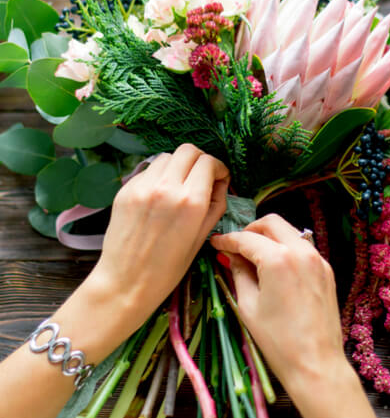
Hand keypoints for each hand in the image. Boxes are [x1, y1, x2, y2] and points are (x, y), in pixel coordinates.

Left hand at [91, 144, 228, 336]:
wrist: (125, 283)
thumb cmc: (168, 268)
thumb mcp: (202, 238)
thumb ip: (216, 204)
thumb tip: (221, 183)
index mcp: (190, 202)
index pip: (208, 162)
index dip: (218, 168)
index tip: (219, 178)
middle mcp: (167, 187)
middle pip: (188, 150)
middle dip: (200, 160)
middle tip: (201, 177)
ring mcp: (143, 186)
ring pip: (167, 156)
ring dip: (178, 166)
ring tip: (178, 186)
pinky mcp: (126, 190)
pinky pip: (148, 171)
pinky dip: (159, 176)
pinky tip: (159, 196)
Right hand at [210, 215, 374, 417]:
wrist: (317, 364)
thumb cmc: (278, 340)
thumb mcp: (248, 305)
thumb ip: (238, 272)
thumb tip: (231, 256)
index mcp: (278, 259)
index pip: (246, 239)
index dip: (227, 239)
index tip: (215, 243)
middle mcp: (300, 251)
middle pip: (271, 223)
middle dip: (251, 230)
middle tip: (237, 246)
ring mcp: (317, 259)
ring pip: (289, 231)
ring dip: (270, 237)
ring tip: (255, 256)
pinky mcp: (326, 269)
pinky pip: (302, 247)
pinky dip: (286, 248)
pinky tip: (275, 267)